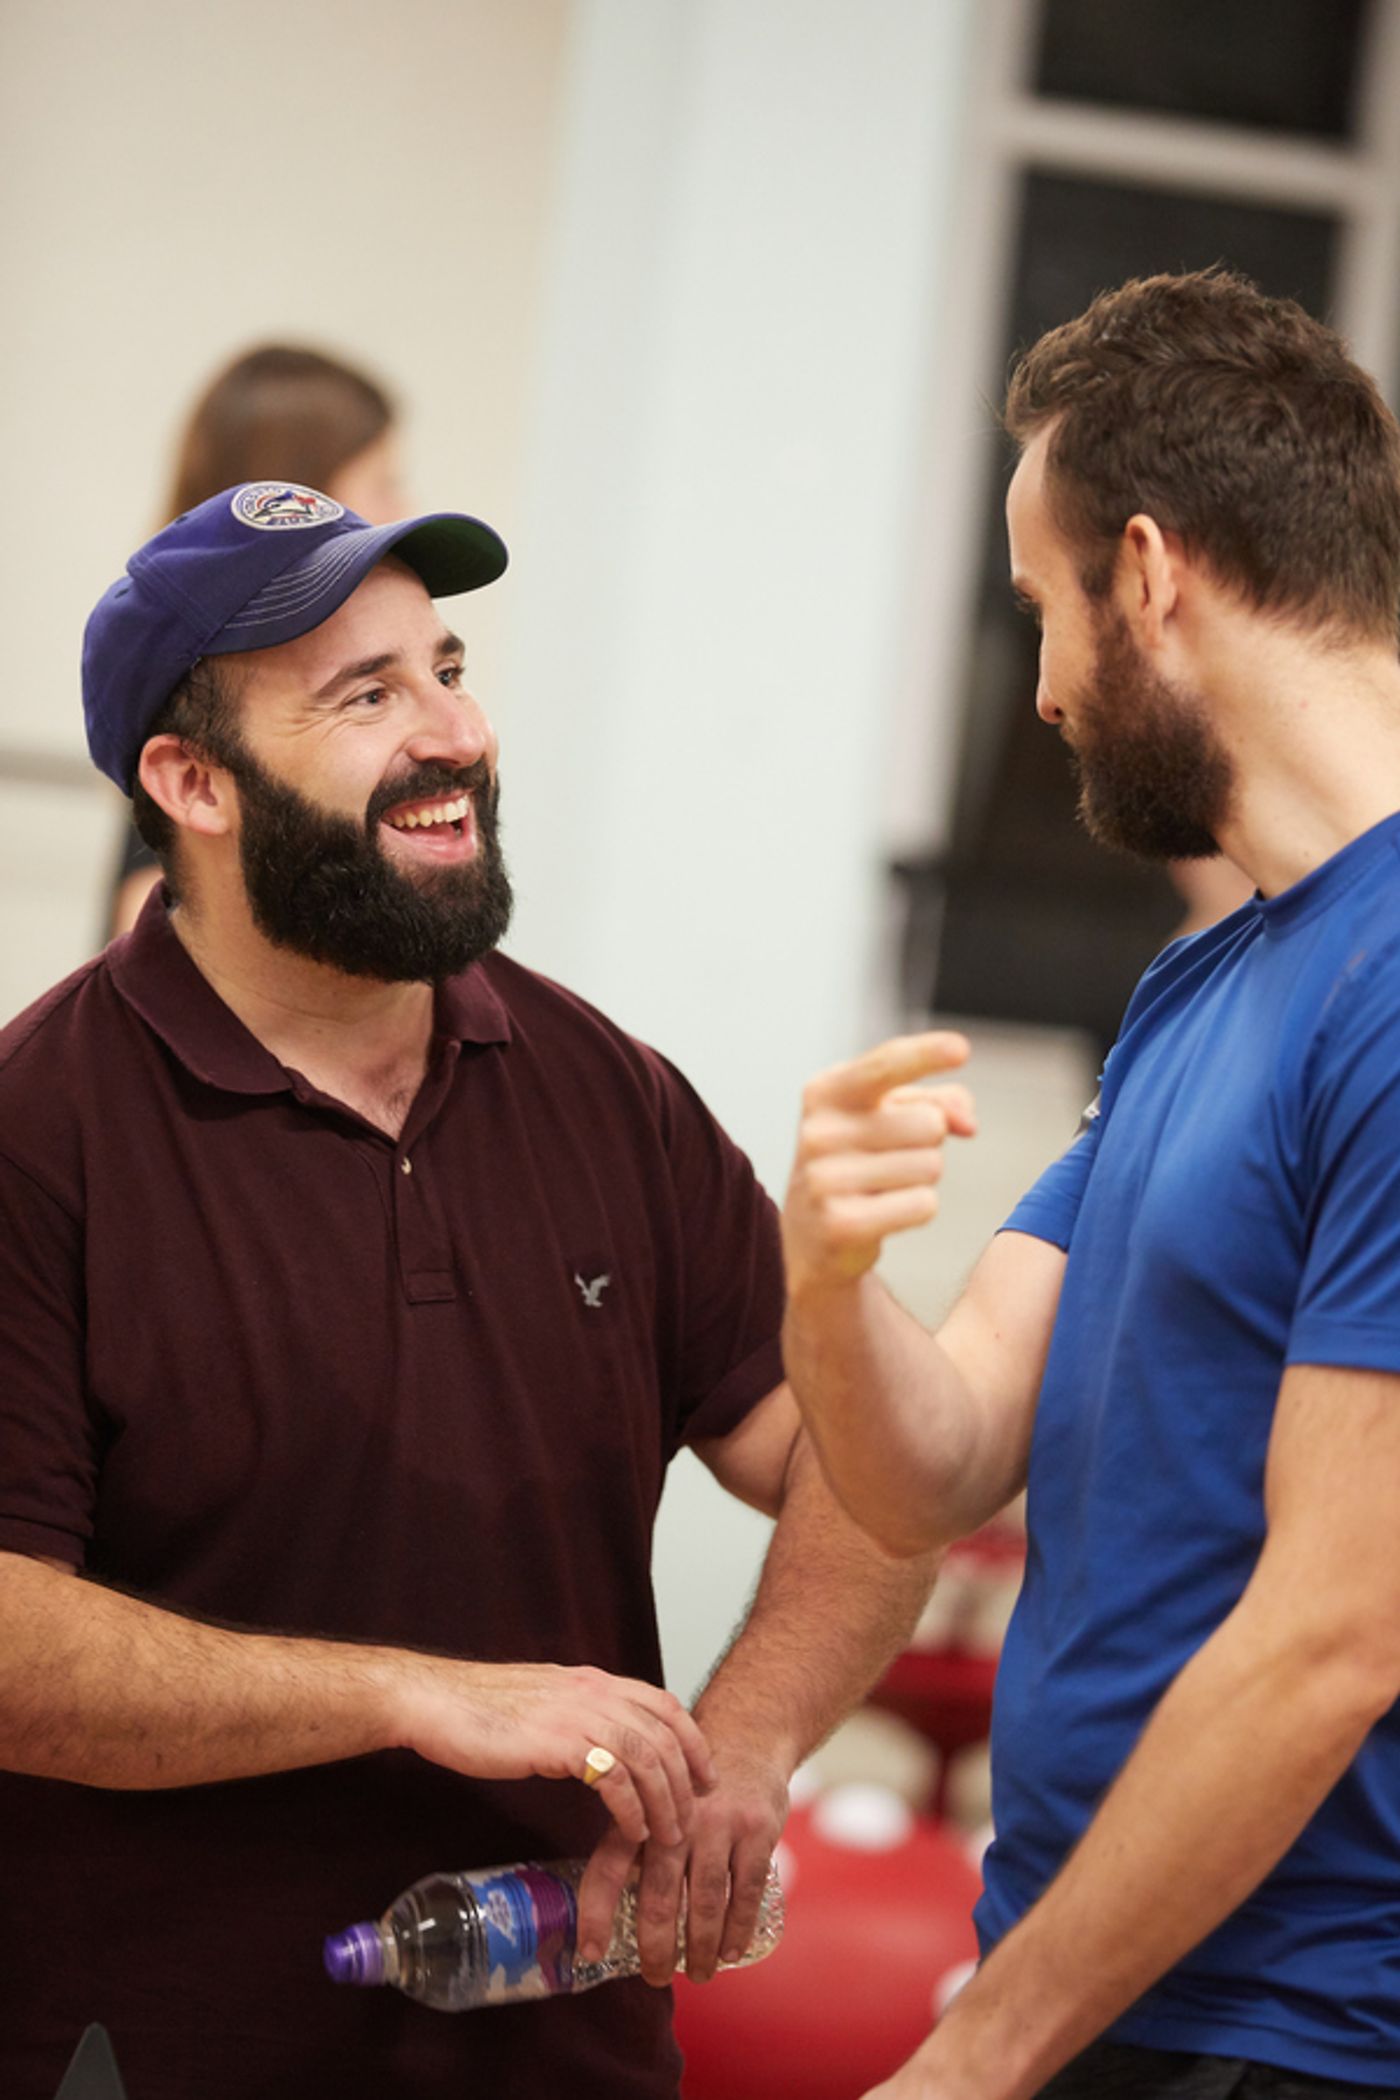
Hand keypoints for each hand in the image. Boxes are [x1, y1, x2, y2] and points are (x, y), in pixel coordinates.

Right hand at [396, 1658, 714, 1848]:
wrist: (437, 1702)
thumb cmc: (481, 1709)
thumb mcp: (545, 1703)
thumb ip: (578, 1716)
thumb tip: (602, 1746)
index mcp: (593, 1681)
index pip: (664, 1703)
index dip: (692, 1741)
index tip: (704, 1776)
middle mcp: (594, 1692)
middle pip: (664, 1734)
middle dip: (686, 1781)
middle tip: (692, 1820)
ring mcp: (577, 1714)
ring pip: (647, 1757)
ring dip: (665, 1801)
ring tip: (667, 1837)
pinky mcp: (558, 1743)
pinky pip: (614, 1777)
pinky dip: (632, 1808)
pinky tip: (632, 1831)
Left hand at [574, 1739, 787, 1979]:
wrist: (746, 1735)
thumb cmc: (689, 1782)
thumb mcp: (651, 1796)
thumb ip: (631, 1842)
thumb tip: (601, 1908)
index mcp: (640, 1809)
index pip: (609, 1866)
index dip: (596, 1911)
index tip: (591, 1952)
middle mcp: (676, 1817)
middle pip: (661, 1896)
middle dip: (657, 1947)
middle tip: (655, 1977)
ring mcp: (720, 1823)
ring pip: (705, 1901)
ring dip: (700, 1948)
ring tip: (698, 1974)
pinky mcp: (757, 1830)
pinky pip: (747, 1891)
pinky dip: (738, 1928)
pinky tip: (730, 1952)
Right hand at [783, 1032, 974, 1300]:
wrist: (809, 1235)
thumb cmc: (858, 1161)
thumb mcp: (888, 1117)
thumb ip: (936, 1102)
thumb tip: (967, 1122)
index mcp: (827, 1092)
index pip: (885, 1064)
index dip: (926, 1054)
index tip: (961, 1049)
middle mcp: (820, 1130)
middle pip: (930, 1123)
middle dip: (928, 1143)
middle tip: (891, 1160)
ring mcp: (825, 1178)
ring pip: (930, 1165)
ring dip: (922, 1179)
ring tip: (884, 1187)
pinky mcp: (841, 1224)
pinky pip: (923, 1205)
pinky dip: (918, 1209)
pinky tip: (884, 1213)